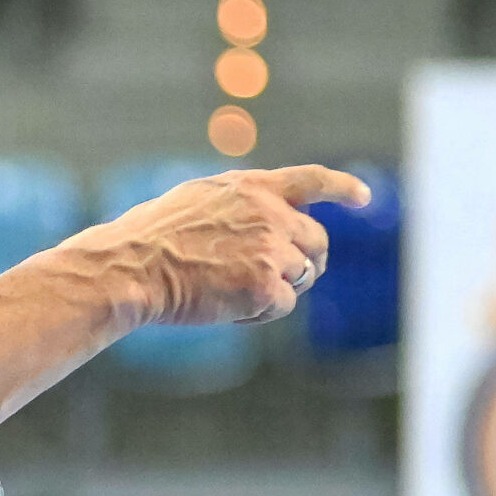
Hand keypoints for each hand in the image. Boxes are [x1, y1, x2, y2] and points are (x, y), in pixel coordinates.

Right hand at [103, 164, 369, 326]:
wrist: (132, 266)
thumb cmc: (149, 240)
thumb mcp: (197, 201)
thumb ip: (239, 206)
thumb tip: (265, 222)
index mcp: (251, 187)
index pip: (310, 180)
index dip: (342, 188)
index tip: (363, 197)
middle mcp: (269, 212)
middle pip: (316, 240)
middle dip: (307, 263)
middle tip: (284, 280)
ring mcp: (270, 248)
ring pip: (301, 276)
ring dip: (276, 290)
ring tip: (232, 295)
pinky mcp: (265, 284)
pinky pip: (282, 306)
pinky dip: (259, 314)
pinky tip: (227, 309)